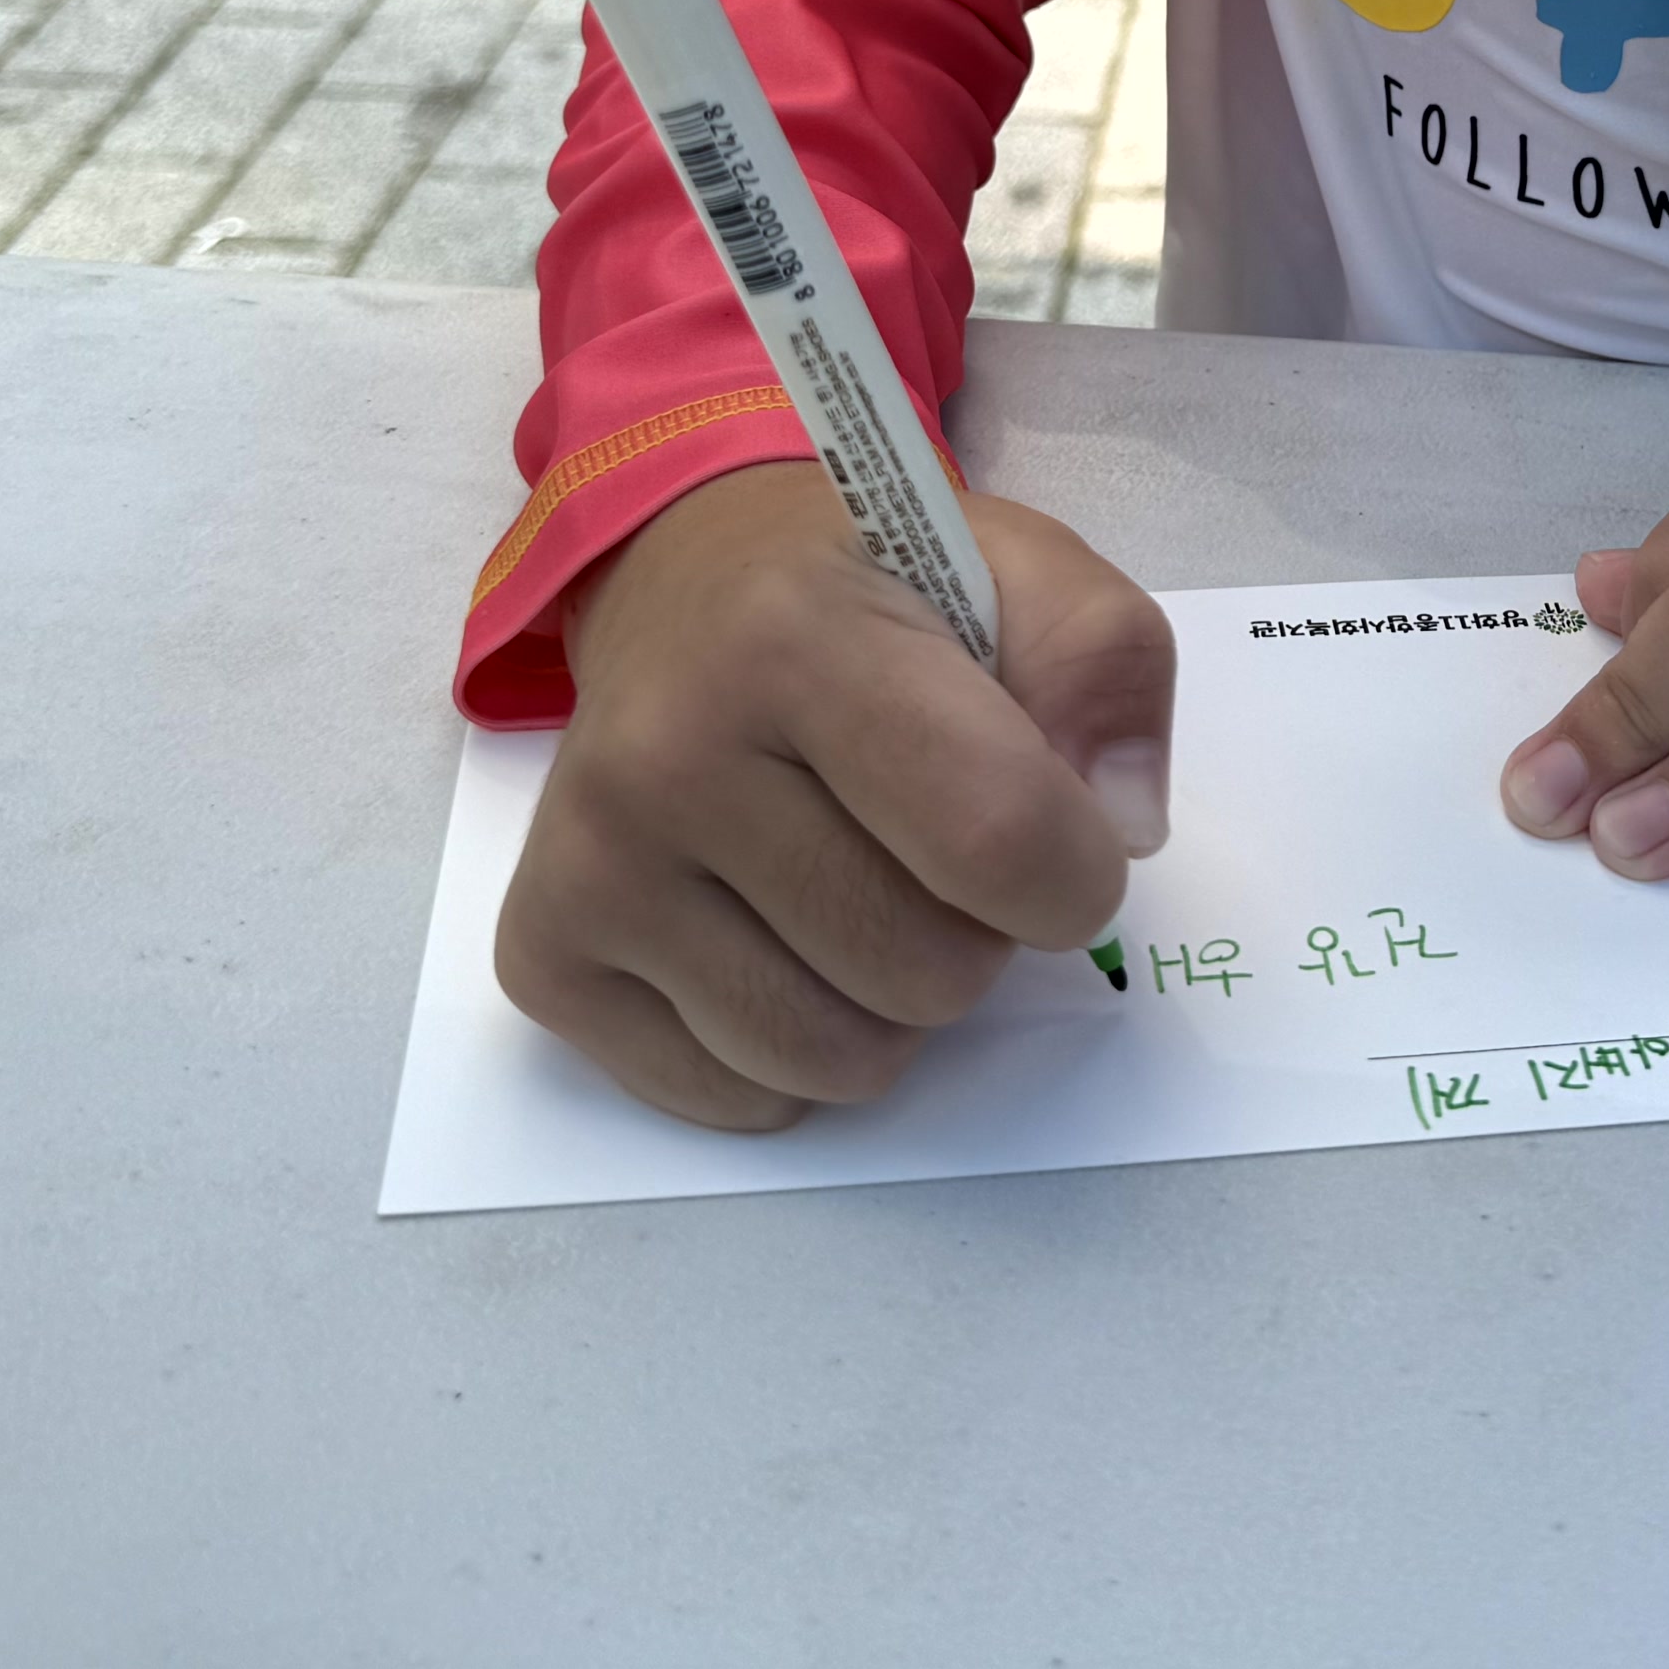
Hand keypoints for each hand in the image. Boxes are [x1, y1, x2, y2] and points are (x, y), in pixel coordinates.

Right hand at [495, 460, 1171, 1129]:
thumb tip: (1121, 827)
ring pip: (832, 1059)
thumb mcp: (1025, 571)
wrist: (690, 589)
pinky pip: (737, 1097)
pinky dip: (791, 1052)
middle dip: (978, 935)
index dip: (1076, 873)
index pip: (995, 835)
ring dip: (890, 1006)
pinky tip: (777, 930)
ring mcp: (592, 864)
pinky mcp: (547, 955)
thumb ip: (1106, 670)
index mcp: (795, 636)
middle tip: (932, 844)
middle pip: (924, 971)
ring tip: (862, 884)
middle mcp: (666, 752)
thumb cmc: (879, 593)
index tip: (1069, 845)